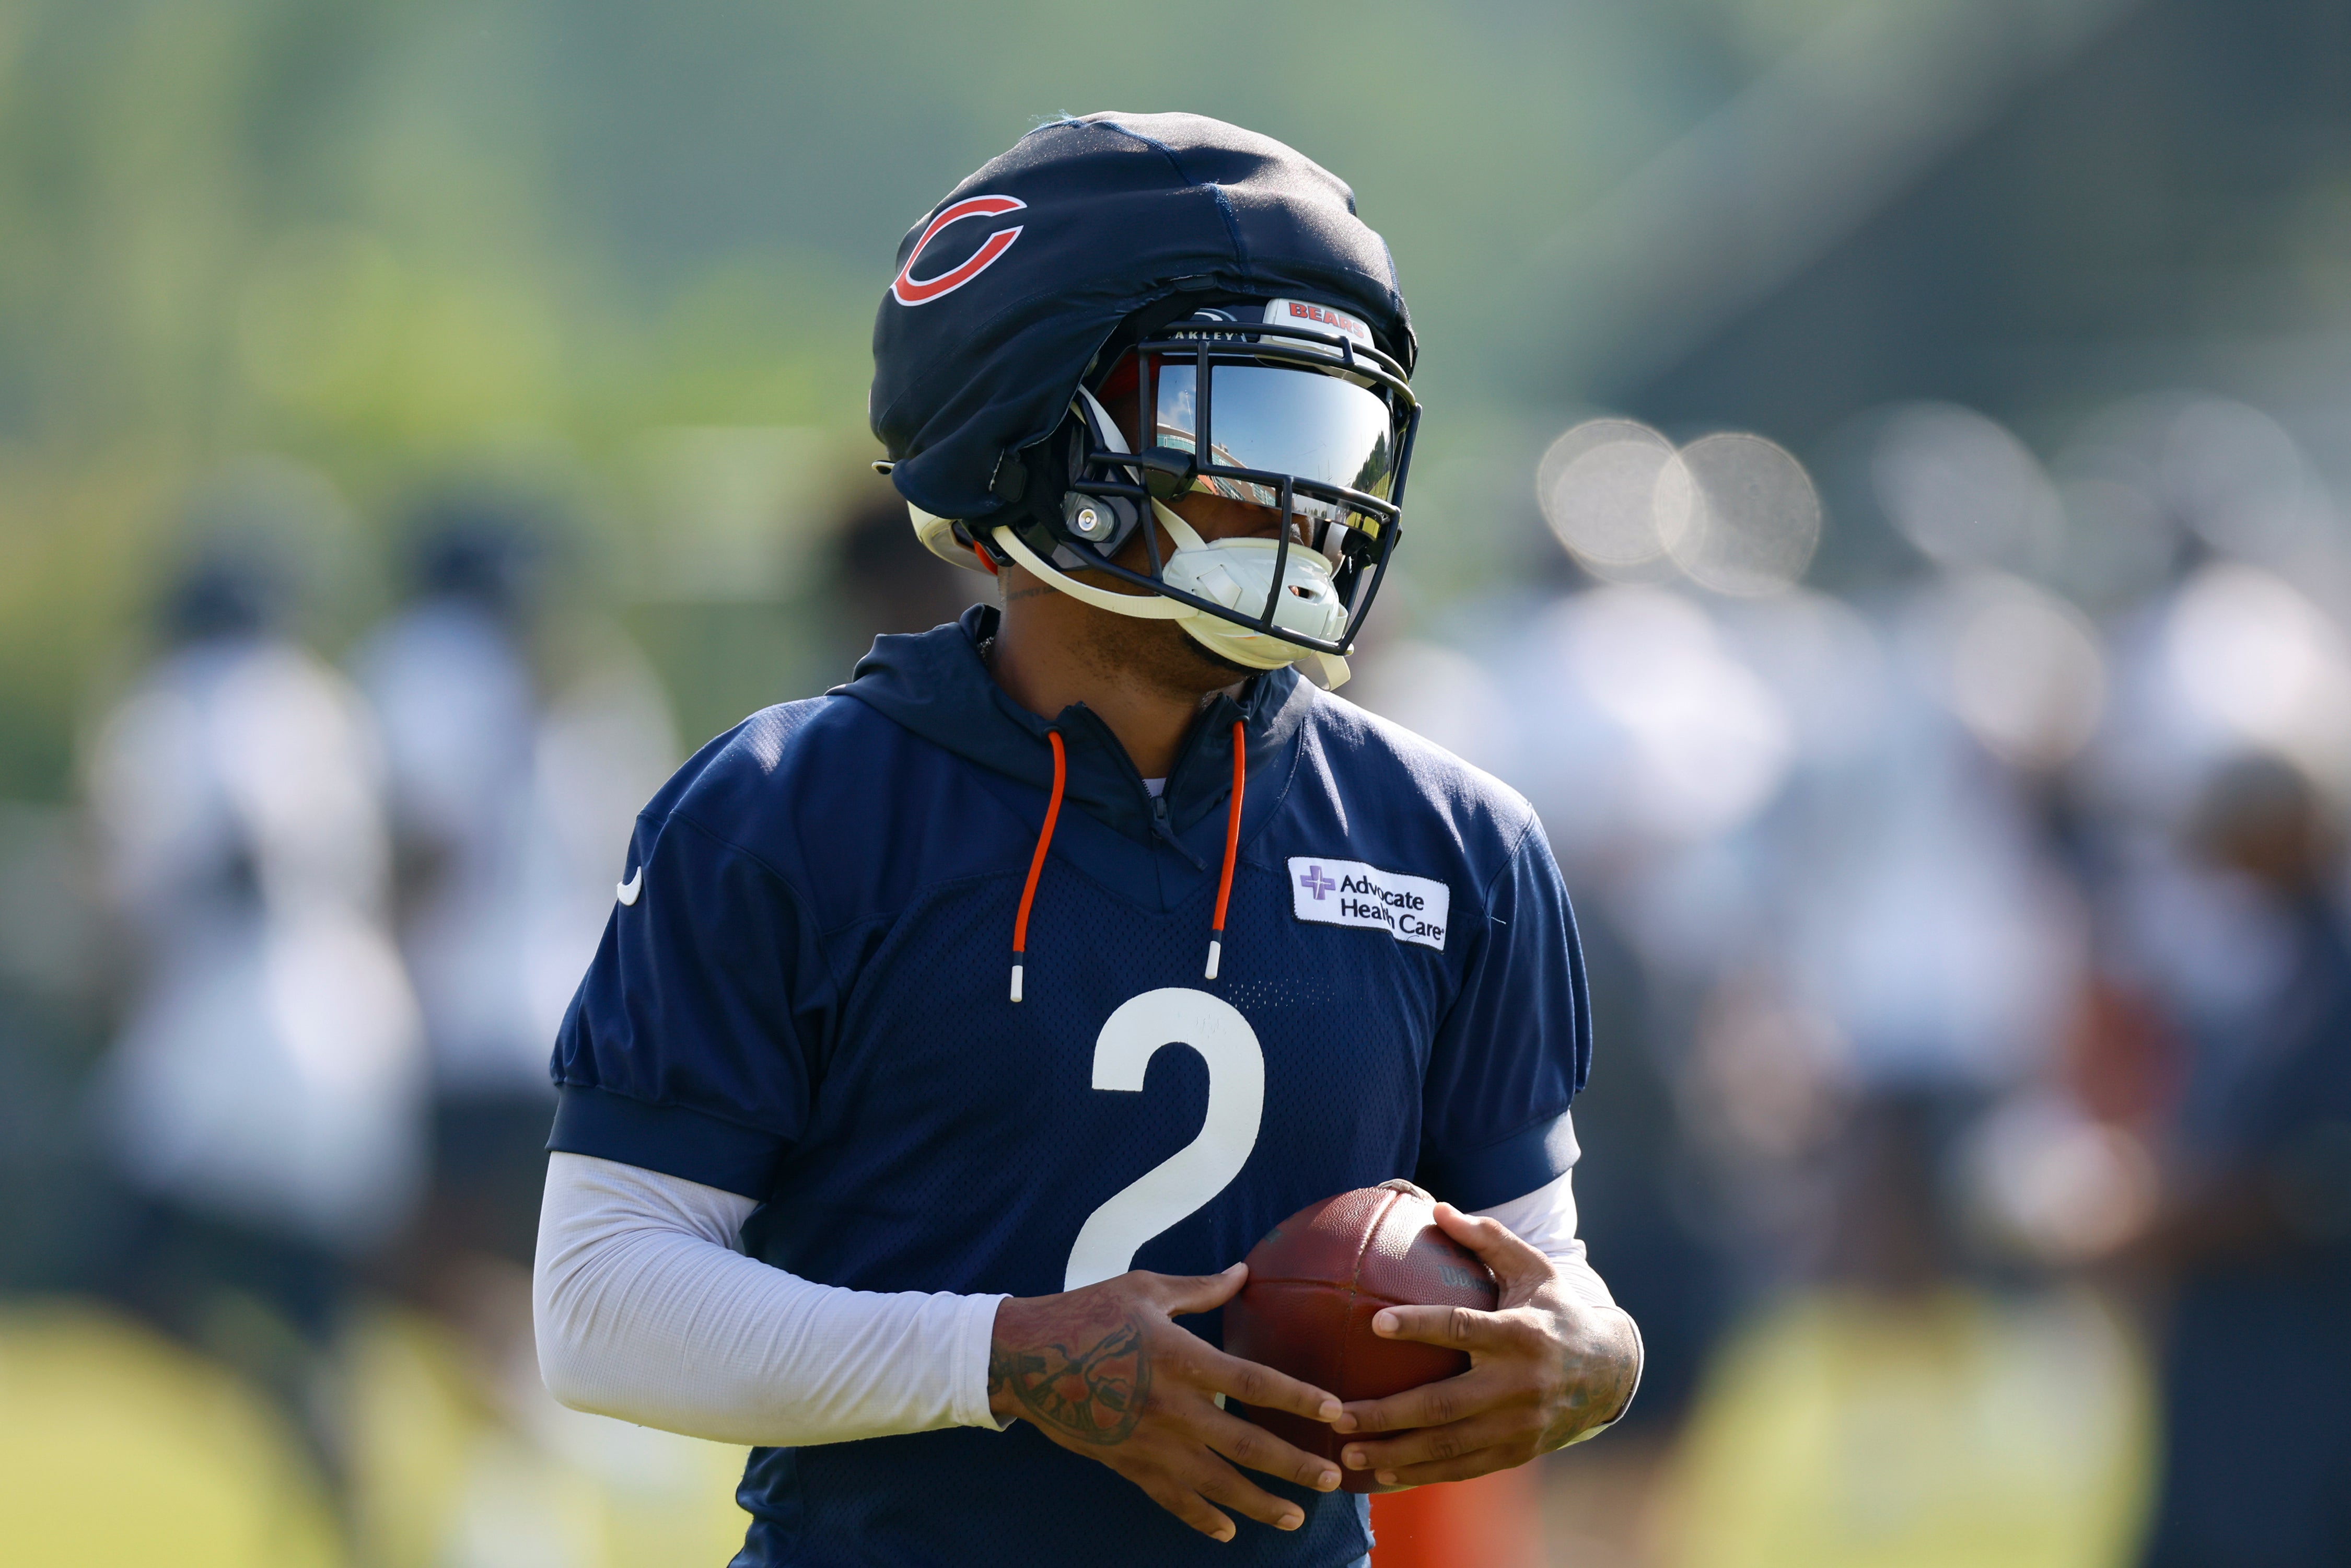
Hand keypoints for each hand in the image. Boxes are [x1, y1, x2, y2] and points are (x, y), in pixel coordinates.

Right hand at [989, 1264, 1345, 1541]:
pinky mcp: (1128, 1464)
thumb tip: (1243, 1272)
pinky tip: (1228, 1530)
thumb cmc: (1087, 1313)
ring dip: (1259, 1503)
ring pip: (1215, 1484)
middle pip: (1245, 1445)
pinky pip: (1172, 1499)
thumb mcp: (1145, 1289)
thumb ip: (1200, 1288)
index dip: (1296, 1398)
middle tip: (1332, 1479)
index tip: (1333, 1410)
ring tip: (1294, 1518)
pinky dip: (1202, 1517)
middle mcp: (1172, 1407)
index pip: (1252, 1383)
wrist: (1024, 1358)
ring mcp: (1149, 1442)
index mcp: (1180, 1358)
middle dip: (1292, 1465)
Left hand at [1331, 1203, 1638, 1487]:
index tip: (1375, 1323)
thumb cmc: (1557, 1309)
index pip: (1462, 1327)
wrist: (1611, 1371)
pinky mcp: (1518, 1451)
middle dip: (1387, 1414)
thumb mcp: (1533, 1268)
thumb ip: (1487, 1238)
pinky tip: (1383, 1477)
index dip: (1419, 1325)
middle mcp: (1519, 1384)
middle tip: (1337, 1414)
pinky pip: (1464, 1468)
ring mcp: (1519, 1425)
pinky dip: (1423, 1475)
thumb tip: (1437, 1207)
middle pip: (1444, 1404)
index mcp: (1519, 1334)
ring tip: (1347, 1454)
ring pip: (1448, 1446)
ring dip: (1395, 1454)